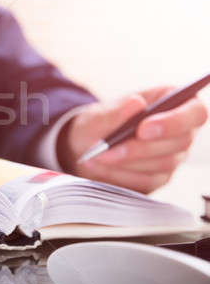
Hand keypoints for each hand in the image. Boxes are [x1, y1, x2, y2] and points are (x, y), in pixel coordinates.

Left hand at [59, 86, 207, 192]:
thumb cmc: (100, 122)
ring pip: (164, 163)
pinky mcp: (161, 177)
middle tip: (107, 149)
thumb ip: (117, 110)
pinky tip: (101, 168)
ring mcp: (174, 156)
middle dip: (140, 147)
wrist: (88, 144)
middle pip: (180, 142)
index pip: (195, 112)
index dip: (173, 122)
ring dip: (127, 162)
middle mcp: (182, 131)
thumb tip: (137, 103)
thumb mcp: (100, 113)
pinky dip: (122, 175)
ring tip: (97, 156)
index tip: (143, 129)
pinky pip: (149, 180)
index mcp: (176, 103)